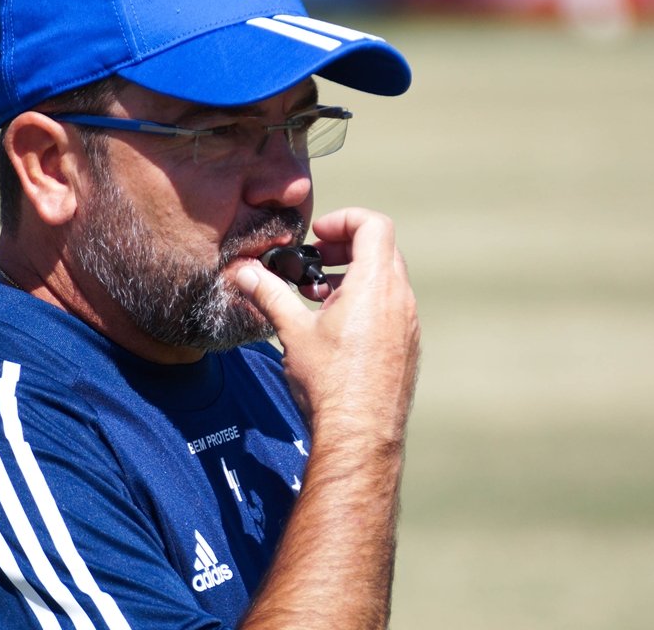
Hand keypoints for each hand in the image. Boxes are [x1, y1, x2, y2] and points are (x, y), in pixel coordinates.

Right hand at [234, 208, 419, 442]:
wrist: (360, 434)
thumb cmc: (329, 382)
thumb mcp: (292, 331)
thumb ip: (269, 293)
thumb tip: (245, 272)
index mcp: (375, 284)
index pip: (373, 225)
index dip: (344, 220)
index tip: (318, 237)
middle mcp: (399, 299)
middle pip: (382, 249)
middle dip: (345, 247)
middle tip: (316, 262)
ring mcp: (408, 324)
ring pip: (387, 280)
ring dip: (355, 276)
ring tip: (321, 297)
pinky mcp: (407, 347)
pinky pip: (392, 308)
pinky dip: (367, 302)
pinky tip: (338, 328)